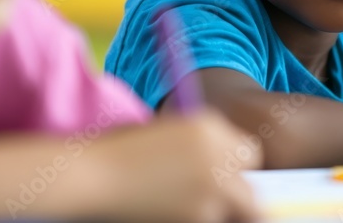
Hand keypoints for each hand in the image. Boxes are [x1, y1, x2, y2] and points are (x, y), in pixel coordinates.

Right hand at [84, 110, 260, 221]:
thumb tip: (229, 175)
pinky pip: (210, 221)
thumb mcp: (170, 133)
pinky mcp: (198, 218)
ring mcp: (212, 191)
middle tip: (217, 205)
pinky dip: (197, 219)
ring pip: (234, 213)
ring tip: (183, 205)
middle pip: (251, 192)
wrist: (92, 174)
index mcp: (211, 128)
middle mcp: (220, 158)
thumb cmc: (119, 151)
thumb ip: (204, 148)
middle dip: (236, 201)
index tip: (220, 178)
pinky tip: (170, 212)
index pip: (248, 154)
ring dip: (216, 212)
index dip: (234, 169)